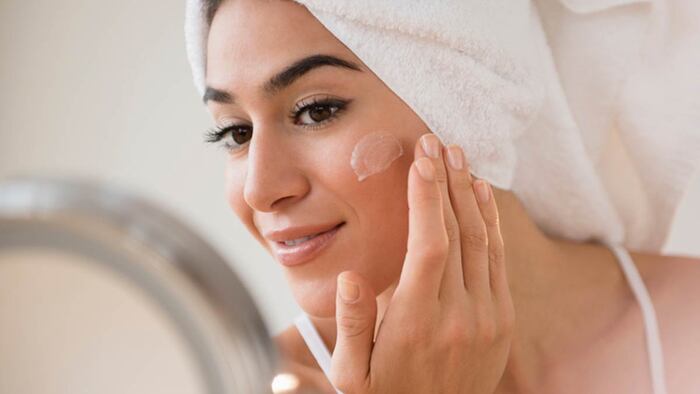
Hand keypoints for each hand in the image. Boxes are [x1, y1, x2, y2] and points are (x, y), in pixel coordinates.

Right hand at [329, 133, 514, 393]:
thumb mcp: (352, 374)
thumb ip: (352, 326)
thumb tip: (350, 278)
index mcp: (417, 322)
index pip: (429, 245)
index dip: (426, 198)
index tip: (420, 160)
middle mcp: (459, 315)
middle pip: (459, 233)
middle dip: (446, 181)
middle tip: (435, 142)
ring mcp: (487, 316)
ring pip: (483, 241)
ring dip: (470, 194)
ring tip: (458, 156)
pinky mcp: (502, 319)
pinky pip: (498, 259)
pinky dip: (491, 222)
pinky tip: (480, 195)